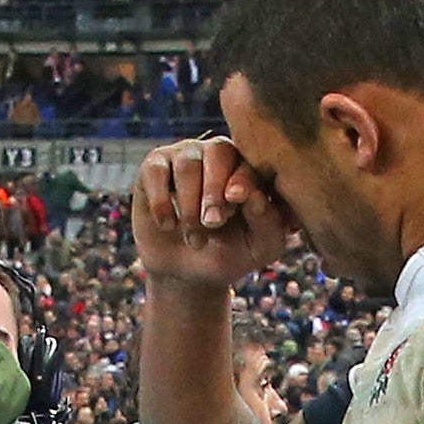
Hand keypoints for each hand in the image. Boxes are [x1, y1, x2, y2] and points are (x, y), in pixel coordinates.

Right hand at [132, 136, 295, 289]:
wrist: (185, 272)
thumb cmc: (227, 254)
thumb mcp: (258, 249)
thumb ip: (269, 225)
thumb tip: (256, 197)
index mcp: (249, 168)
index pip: (249, 161)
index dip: (243, 179)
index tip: (236, 201)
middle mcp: (218, 155)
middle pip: (218, 151)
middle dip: (214, 191)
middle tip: (212, 224)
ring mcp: (185, 156)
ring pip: (187, 164)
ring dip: (190, 206)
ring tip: (194, 239)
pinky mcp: (154, 167)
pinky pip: (155, 171)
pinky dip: (161, 201)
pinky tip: (167, 225)